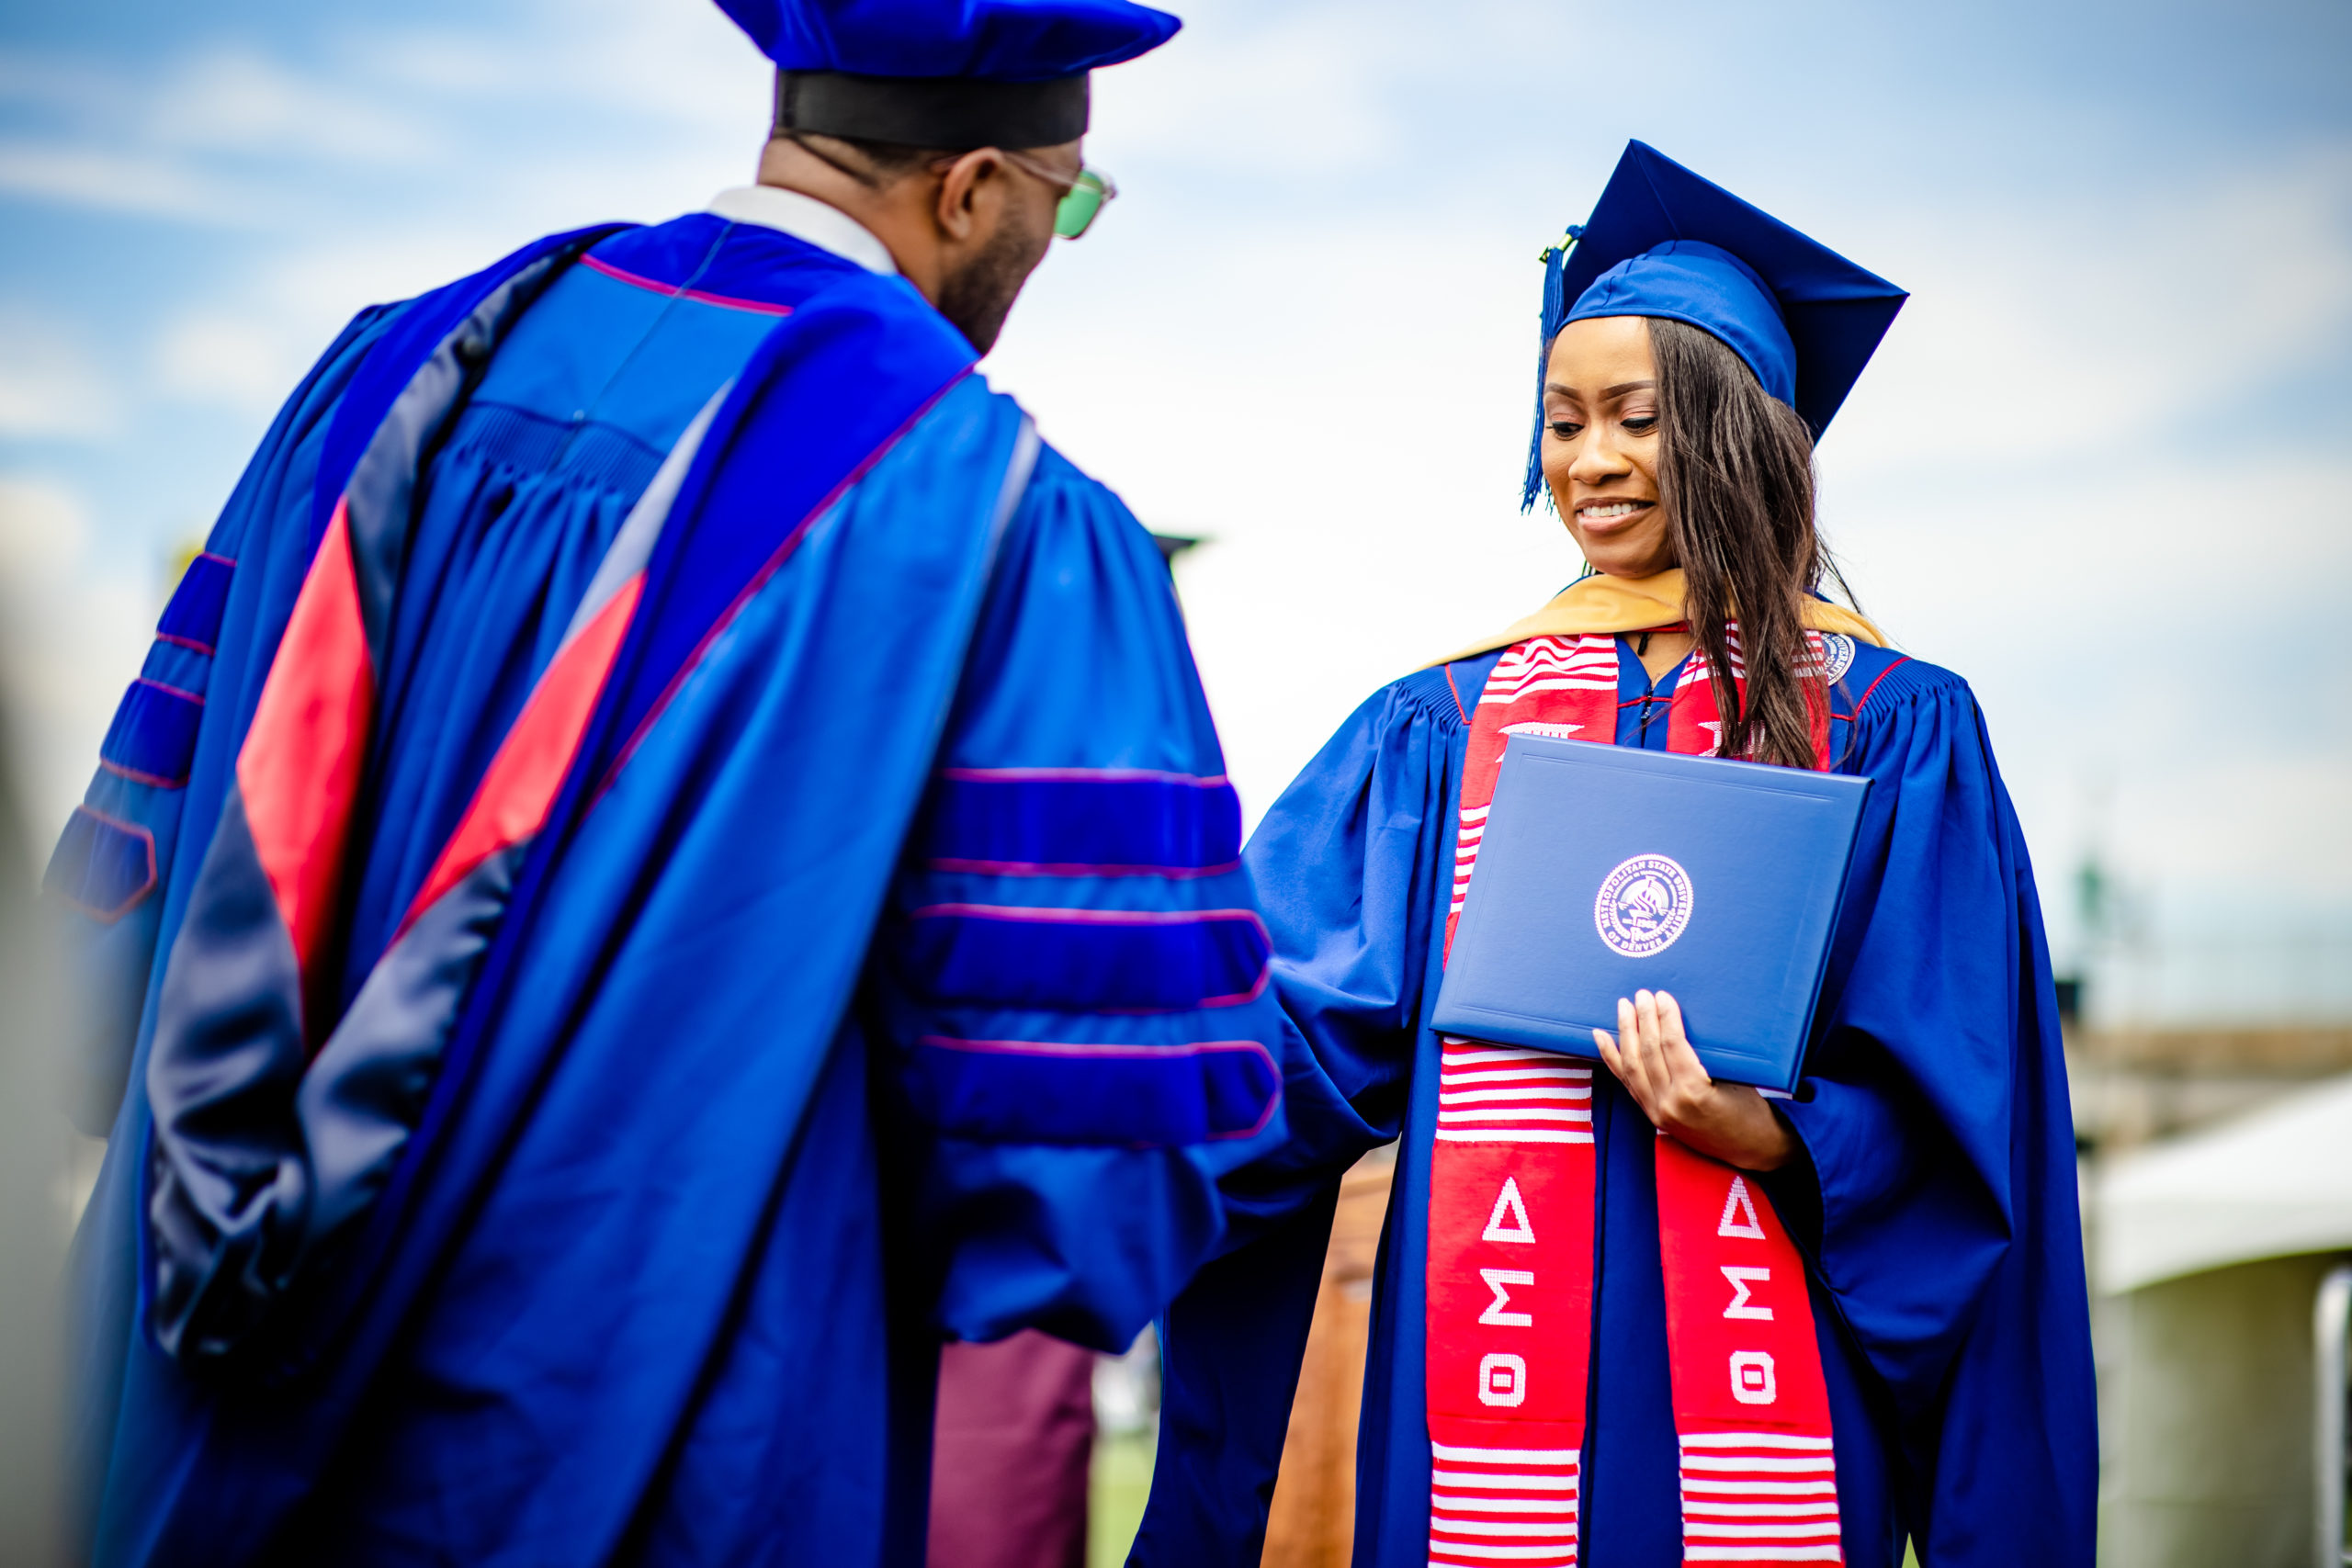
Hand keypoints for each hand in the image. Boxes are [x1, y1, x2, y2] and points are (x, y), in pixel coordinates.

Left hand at [1593, 989, 1794, 1171]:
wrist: (1747, 1147)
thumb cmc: (1748, 1108)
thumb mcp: (1736, 1077)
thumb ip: (1707, 1053)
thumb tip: (1681, 1018)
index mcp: (1694, 1092)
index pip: (1672, 1045)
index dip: (1665, 1017)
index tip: (1663, 996)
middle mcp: (1670, 1103)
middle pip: (1649, 1052)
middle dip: (1643, 1019)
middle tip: (1642, 995)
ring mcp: (1657, 1111)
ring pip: (1632, 1065)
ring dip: (1626, 1032)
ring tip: (1624, 1006)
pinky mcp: (1651, 1114)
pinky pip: (1626, 1081)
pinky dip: (1611, 1057)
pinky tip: (1600, 1035)